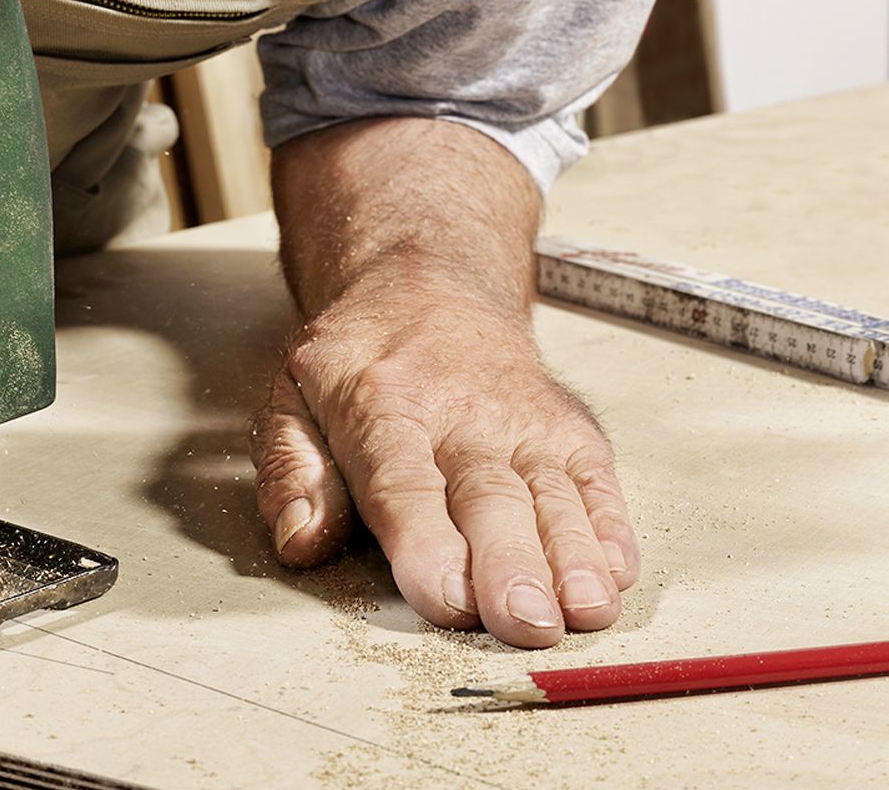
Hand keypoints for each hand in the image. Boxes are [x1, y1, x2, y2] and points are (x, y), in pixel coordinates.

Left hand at [254, 117, 639, 648]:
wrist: (430, 287)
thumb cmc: (358, 359)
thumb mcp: (294, 398)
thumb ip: (293, 473)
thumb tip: (299, 542)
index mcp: (381, 406)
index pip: (403, 482)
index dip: (426, 542)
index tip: (444, 598)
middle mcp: (459, 414)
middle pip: (488, 495)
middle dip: (509, 562)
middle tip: (524, 621)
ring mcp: (522, 420)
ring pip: (551, 490)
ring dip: (572, 554)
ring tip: (585, 610)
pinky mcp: (567, 428)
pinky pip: (594, 478)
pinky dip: (609, 526)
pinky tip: (615, 572)